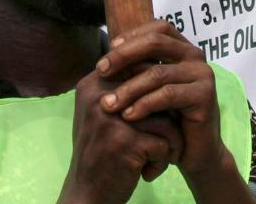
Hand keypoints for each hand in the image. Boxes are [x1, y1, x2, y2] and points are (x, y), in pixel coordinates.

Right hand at [60, 71, 179, 203]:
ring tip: (156, 157)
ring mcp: (111, 119)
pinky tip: (147, 172)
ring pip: (167, 120)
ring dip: (169, 143)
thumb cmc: (101, 152)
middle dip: (168, 118)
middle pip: (157, 93)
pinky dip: (163, 161)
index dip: (157, 93)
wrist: (86, 194)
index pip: (140, 69)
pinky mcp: (126, 143)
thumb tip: (162, 65)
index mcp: (93, 84)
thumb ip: (124, 88)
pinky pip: (166, 143)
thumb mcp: (103, 113)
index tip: (155, 117)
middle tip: (164, 138)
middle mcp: (99, 97)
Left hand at [97, 20, 234, 179]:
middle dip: (123, 55)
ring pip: (158, 73)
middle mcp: (195, 55)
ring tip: (108, 104)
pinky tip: (128, 115)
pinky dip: (144, 104)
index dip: (131, 36)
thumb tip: (104, 60)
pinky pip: (168, 95)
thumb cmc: (167, 119)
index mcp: (182, 47)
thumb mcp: (149, 89)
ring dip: (128, 88)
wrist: (194, 152)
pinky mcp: (205, 95)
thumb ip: (136, 70)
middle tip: (100, 71)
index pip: (156, 29)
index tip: (107, 53)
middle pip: (156, 43)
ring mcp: (202, 74)